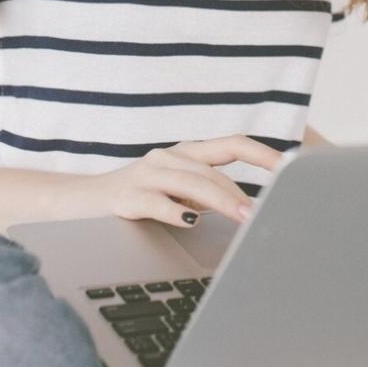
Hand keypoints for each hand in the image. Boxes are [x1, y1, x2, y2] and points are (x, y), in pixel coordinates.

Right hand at [86, 135, 284, 227]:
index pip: (232, 145)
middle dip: (242, 192)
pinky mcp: (125, 196)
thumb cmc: (135, 199)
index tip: (290, 168)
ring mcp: (145, 174)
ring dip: (221, 201)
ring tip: (243, 218)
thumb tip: (248, 210)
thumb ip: (206, 195)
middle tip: (265, 213)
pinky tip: (191, 221)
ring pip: (192, 182)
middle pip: (214, 169)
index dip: (263, 154)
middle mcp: (168, 157)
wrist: (76, 204)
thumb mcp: (175, 192)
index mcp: (186, 154)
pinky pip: (156, 201)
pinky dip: (175, 211)